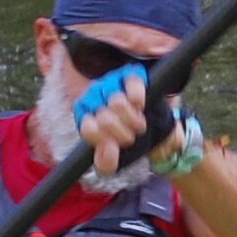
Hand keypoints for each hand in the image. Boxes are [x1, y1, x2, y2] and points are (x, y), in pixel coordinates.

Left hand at [75, 65, 191, 176]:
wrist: (150, 120)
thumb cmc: (127, 137)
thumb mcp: (116, 156)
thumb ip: (106, 162)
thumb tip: (109, 148)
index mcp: (86, 118)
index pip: (89, 130)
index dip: (107, 141)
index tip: (118, 146)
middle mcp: (93, 98)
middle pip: (106, 120)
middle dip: (125, 134)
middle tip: (132, 136)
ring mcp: (110, 83)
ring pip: (118, 103)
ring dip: (134, 120)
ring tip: (139, 125)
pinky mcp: (128, 74)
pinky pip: (132, 83)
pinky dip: (138, 97)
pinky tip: (140, 106)